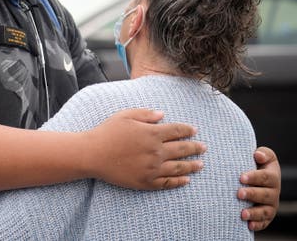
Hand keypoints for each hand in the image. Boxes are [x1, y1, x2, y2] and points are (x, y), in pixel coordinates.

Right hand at [82, 109, 205, 189]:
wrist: (92, 154)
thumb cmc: (107, 132)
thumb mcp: (125, 115)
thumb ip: (145, 114)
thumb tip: (163, 115)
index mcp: (152, 133)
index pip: (176, 131)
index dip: (187, 130)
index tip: (194, 130)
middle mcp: (156, 151)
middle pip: (182, 149)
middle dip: (195, 147)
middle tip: (204, 147)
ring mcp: (152, 168)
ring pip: (179, 167)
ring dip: (192, 165)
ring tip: (201, 165)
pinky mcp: (146, 182)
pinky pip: (167, 183)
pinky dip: (179, 181)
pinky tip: (186, 180)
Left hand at [238, 147, 280, 230]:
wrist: (256, 179)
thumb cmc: (257, 165)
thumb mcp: (263, 156)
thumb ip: (263, 154)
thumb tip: (257, 155)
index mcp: (273, 176)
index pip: (266, 177)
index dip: (254, 177)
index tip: (241, 177)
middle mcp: (274, 192)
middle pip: (265, 195)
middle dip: (252, 194)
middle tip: (239, 193)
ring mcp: (270, 205)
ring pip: (265, 211)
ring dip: (254, 213)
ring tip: (242, 213)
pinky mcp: (266, 217)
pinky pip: (263, 223)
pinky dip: (257, 224)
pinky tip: (248, 225)